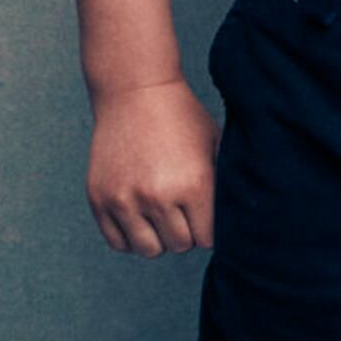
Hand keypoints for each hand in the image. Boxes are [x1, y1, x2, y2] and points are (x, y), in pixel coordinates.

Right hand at [88, 76, 218, 256]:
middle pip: (180, 245)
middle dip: (185, 231)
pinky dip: (130, 235)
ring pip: (149, 250)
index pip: (208, 238)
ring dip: (158, 237)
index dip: (208, 228)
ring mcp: (125, 199)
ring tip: (160, 213)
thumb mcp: (215, 145)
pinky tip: (139, 214)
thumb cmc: (182, 117)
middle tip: (182, 208)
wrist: (135, 91)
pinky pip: (118, 242)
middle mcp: (158, 196)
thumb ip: (225, 186)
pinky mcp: (100, 199)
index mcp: (194, 184)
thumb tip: (240, 222)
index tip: (204, 213)